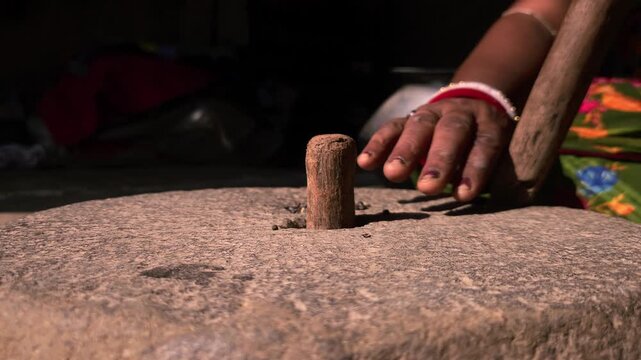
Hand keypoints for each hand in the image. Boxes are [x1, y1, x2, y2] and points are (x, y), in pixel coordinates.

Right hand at [357, 98, 513, 201]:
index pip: (484, 145)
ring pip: (420, 126)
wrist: (471, 106)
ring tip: (392, 174)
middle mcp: (460, 113)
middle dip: (438, 160)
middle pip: (451, 132)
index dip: (475, 169)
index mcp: (488, 124)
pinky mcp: (409, 116)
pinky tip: (366, 162)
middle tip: (427, 187)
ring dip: (405, 150)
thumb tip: (472, 199)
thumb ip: (489, 174)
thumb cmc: (483, 144)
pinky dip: (378, 143)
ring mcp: (433, 112)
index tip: (463, 195)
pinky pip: (393, 127)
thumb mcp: (497, 154)